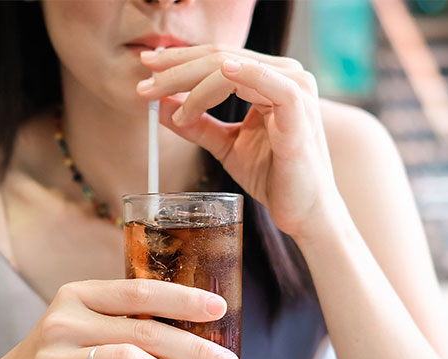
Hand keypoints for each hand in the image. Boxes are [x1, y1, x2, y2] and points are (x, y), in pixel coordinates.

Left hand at [137, 45, 338, 239]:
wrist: (304, 211)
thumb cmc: (272, 176)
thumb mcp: (226, 145)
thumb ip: (197, 123)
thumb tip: (159, 106)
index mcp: (271, 79)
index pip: (219, 58)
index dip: (180, 61)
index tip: (146, 69)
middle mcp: (286, 76)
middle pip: (221, 58)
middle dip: (176, 69)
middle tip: (143, 85)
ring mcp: (295, 91)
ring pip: (233, 68)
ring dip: (191, 81)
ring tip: (161, 99)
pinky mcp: (300, 112)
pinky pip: (271, 85)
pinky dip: (244, 76)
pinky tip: (220, 73)